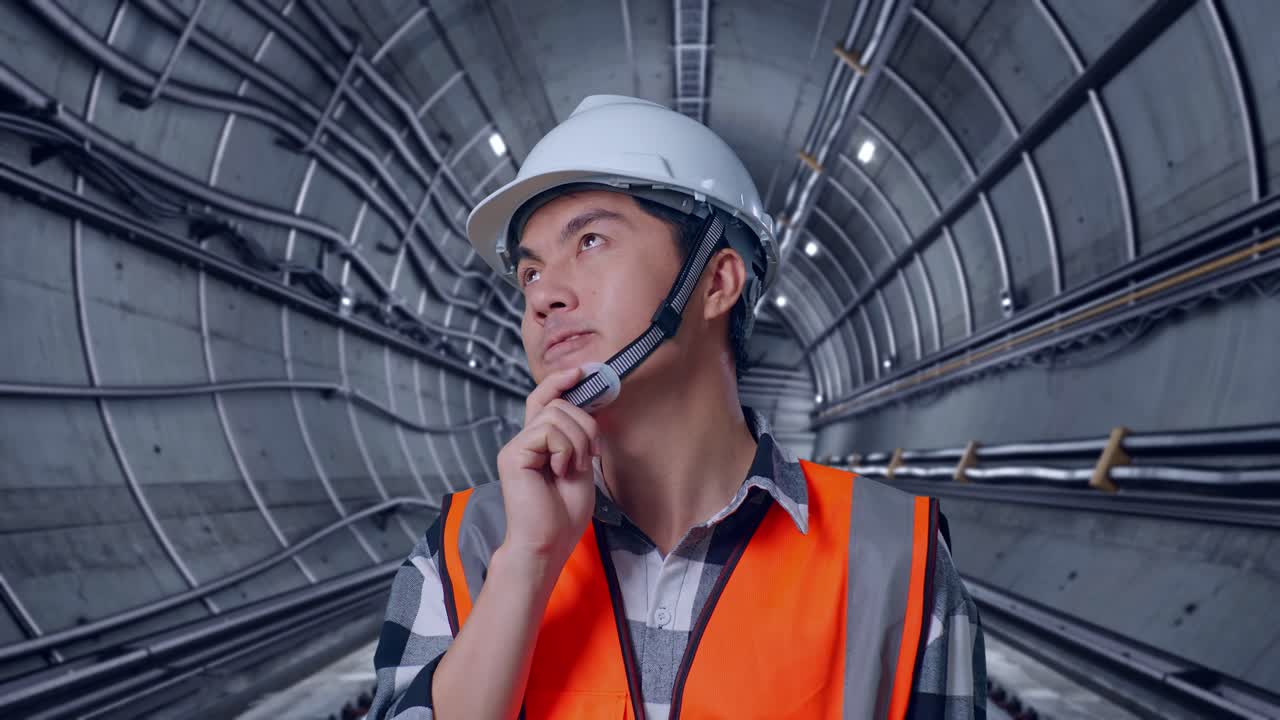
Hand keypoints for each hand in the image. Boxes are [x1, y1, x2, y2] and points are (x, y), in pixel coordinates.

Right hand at [495, 367, 600, 571]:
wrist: (547, 543)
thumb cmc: (564, 514)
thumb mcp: (580, 466)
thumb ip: (578, 437)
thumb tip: (587, 407)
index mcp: (538, 443)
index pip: (543, 399)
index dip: (560, 381)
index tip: (582, 371)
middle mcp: (523, 440)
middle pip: (559, 404)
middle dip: (586, 426)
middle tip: (588, 458)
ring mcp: (516, 446)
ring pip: (557, 415)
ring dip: (577, 441)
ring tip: (571, 469)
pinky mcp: (513, 454)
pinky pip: (548, 430)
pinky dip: (564, 449)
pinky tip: (558, 471)